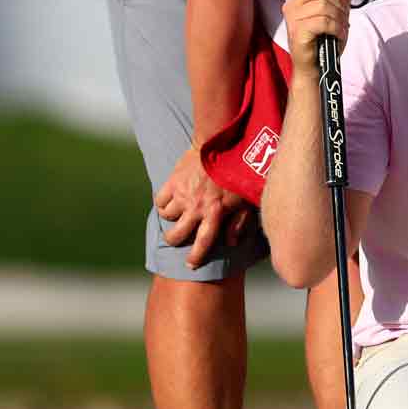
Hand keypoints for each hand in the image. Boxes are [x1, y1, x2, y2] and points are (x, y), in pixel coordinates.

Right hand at [154, 147, 252, 267]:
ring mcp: (182, 195)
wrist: (221, 143)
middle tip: (177, 238)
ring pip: (167, 217)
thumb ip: (241, 222)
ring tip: (177, 216)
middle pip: (177, 235)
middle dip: (175, 240)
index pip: (203, 243)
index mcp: (216, 213)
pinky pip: (160, 200)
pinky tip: (170, 202)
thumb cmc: (239, 172)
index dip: (195, 257)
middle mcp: (197, 207)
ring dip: (171, 219)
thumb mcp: (247, 199)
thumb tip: (232, 242)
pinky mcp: (172, 182)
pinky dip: (163, 204)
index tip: (190, 265)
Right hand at [281, 0, 351, 76]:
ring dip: (339, 16)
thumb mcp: (338, 16)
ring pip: (322, 4)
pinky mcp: (298, 32)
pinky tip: (339, 35)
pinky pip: (322, 21)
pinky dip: (336, 27)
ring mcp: (293, 18)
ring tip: (341, 28)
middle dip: (338, 0)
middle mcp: (293, 4)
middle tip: (344, 15)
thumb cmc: (325, 41)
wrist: (316, 68)